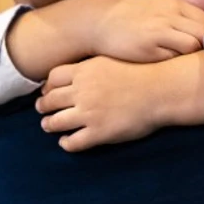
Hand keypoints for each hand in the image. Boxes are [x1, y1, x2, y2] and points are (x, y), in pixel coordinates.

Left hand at [37, 52, 203, 151]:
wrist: (161, 90)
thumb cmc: (142, 73)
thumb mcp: (112, 61)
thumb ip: (92, 66)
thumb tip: (79, 71)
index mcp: (85, 71)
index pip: (52, 78)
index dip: (47, 87)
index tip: (46, 92)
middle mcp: (82, 91)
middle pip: (50, 100)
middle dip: (44, 106)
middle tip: (42, 110)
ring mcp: (89, 113)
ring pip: (55, 122)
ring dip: (49, 124)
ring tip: (48, 126)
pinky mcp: (98, 133)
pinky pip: (73, 142)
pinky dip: (66, 143)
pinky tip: (66, 142)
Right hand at [92, 0, 203, 62]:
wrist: (96, 20)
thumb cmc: (127, 13)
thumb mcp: (153, 3)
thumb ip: (177, 12)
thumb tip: (202, 25)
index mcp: (171, 3)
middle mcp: (167, 16)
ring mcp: (157, 33)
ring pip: (191, 46)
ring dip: (198, 56)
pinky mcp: (147, 50)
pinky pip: (173, 59)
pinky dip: (180, 64)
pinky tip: (183, 71)